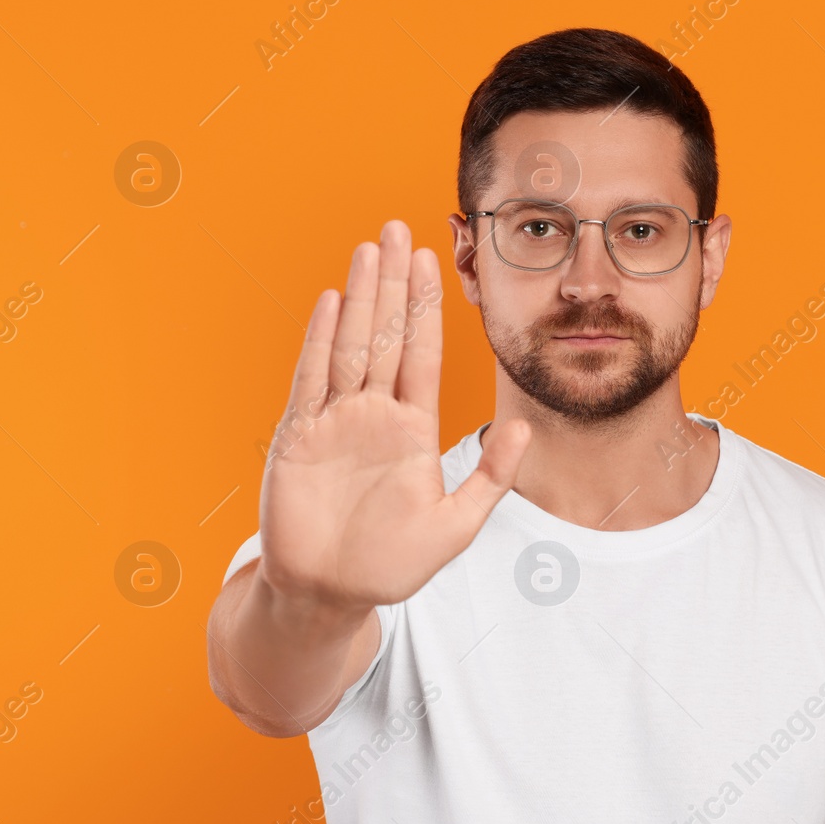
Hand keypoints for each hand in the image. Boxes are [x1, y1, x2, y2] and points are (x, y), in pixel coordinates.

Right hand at [257, 219, 530, 610]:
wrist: (329, 595)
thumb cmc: (391, 566)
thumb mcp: (455, 526)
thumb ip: (490, 477)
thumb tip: (524, 428)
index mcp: (412, 428)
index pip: (422, 353)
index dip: (427, 306)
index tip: (433, 259)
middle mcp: (374, 415)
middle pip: (386, 335)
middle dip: (393, 283)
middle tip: (399, 229)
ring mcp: (335, 421)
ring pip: (351, 345)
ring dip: (360, 298)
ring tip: (369, 249)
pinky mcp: (300, 437)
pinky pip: (312, 379)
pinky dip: (320, 340)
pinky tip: (331, 302)